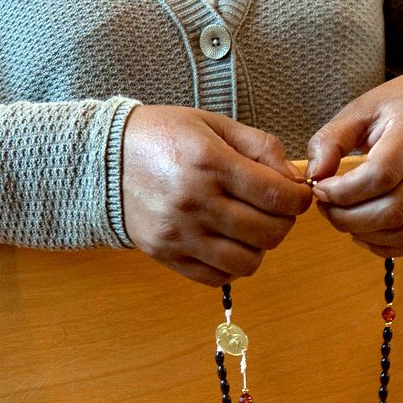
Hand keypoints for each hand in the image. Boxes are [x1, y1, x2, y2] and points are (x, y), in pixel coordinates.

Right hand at [122, 105, 312, 285]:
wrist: (104, 159)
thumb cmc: (163, 136)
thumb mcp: (213, 125)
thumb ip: (260, 147)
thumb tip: (294, 179)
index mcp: (210, 163)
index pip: (277, 196)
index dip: (299, 200)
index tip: (297, 195)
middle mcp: (195, 202)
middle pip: (268, 232)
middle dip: (283, 222)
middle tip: (275, 210)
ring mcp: (179, 234)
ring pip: (247, 262)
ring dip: (259, 248)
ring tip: (251, 229)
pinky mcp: (167, 255)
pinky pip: (217, 276)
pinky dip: (232, 265)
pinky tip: (228, 243)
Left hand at [306, 70, 402, 256]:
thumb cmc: (401, 107)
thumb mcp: (361, 109)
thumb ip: (330, 141)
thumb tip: (314, 178)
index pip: (382, 174)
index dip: (344, 192)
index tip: (320, 190)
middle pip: (395, 209)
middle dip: (349, 219)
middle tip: (327, 209)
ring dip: (366, 235)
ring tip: (344, 219)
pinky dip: (390, 247)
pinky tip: (366, 235)